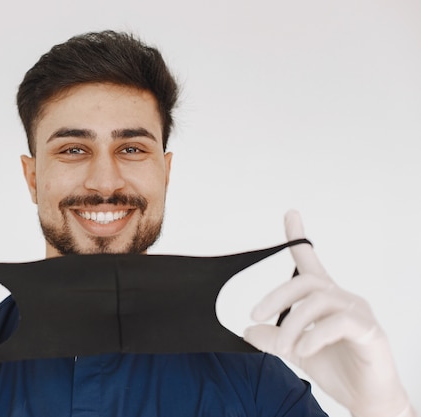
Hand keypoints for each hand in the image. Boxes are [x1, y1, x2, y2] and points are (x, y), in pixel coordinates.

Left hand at [244, 210, 414, 416]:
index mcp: (325, 300)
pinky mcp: (371, 332)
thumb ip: (274, 339)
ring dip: (293, 325)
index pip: (310, 262)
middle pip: (307, 282)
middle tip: (254, 316)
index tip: (290, 214)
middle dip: (276, 297)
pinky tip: (302, 351)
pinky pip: (340, 323)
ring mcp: (359, 314)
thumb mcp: (295, 351)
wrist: (367, 400)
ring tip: (282, 348)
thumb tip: (248, 331)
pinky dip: (315, 336)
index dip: (299, 238)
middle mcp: (343, 300)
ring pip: (319, 302)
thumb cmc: (338, 369)